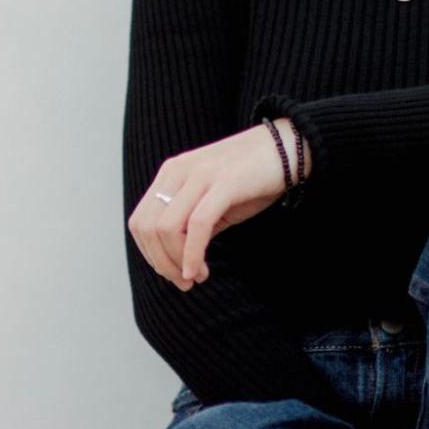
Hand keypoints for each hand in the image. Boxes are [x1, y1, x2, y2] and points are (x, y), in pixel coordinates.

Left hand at [127, 119, 304, 291]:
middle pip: (149, 228)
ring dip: (177, 262)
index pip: (140, 222)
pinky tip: (200, 271)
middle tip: (185, 282)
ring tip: (198, 276)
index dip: (151, 255)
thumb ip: (190, 224)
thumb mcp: (212, 200)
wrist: (288, 146)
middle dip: (162, 263)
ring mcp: (201, 174)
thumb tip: (176, 261)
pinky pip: (197, 225)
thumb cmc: (252, 178)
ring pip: (167, 228)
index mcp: (171, 173)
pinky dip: (192, 254)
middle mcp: (179, 171)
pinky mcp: (225, 182)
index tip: (173, 273)